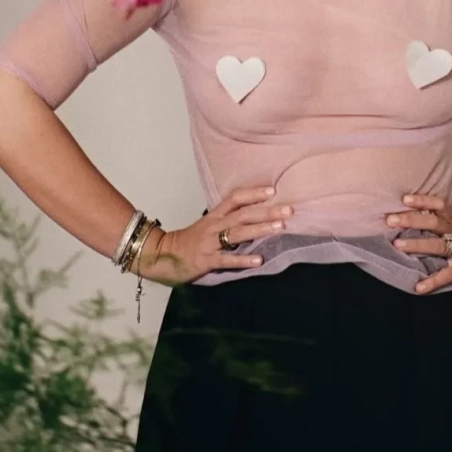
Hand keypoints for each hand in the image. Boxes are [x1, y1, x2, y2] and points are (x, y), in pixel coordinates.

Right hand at [134, 186, 291, 285]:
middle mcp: (214, 225)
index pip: (235, 198)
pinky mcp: (206, 260)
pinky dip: (243, 259)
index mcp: (215, 215)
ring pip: (238, 233)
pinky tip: (259, 260)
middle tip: (289, 209)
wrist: (163, 255)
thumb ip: (227, 220)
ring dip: (260, 229)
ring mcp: (210, 242)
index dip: (253, 193)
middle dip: (267, 211)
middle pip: (243, 214)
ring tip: (280, 228)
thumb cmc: (190, 240)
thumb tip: (253, 216)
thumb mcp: (208, 225)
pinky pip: (227, 259)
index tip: (273, 191)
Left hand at [386, 193, 451, 293]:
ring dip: (417, 245)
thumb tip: (418, 221)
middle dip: (411, 220)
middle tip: (390, 220)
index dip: (423, 201)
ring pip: (438, 245)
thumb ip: (445, 225)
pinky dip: (433, 281)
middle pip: (433, 222)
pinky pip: (448, 274)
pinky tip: (418, 287)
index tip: (404, 199)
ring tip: (398, 245)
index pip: (440, 206)